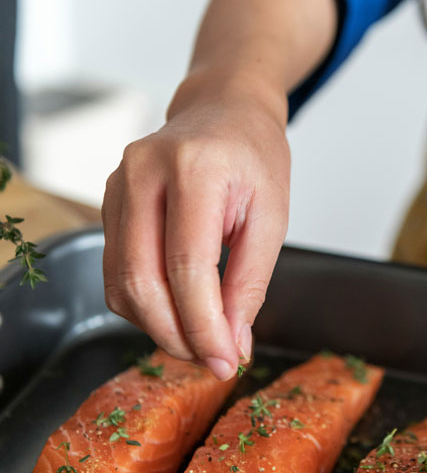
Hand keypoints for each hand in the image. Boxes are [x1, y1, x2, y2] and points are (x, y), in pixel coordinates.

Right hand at [102, 90, 289, 379]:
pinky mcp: (108, 203)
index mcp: (193, 169)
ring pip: (120, 283)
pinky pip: (115, 271)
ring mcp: (117, 186)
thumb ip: (249, 283)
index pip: (187, 267)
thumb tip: (231, 343)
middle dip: (176, 335)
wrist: (224, 111)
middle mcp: (142, 173)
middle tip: (211, 360)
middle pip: (141, 280)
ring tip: (199, 340)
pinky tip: (177, 312)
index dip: (204, 326)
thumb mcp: (271, 217)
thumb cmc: (253, 156)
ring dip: (157, 326)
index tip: (226, 360)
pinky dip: (144, 305)